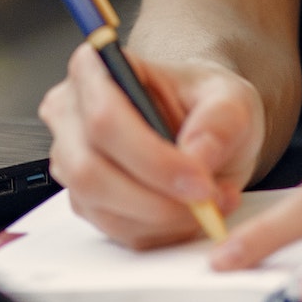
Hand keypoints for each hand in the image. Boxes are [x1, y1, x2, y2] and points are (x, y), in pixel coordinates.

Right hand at [37, 44, 261, 248]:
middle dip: (156, 199)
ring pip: (101, 208)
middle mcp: (70, 115)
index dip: (151, 158)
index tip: (199, 180)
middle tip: (208, 201)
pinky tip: (189, 213)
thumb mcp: (231, 98)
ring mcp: (71, 160)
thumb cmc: (202, 102)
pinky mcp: (84, 199)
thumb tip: (197, 155)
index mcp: (95, 70)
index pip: (105, 118)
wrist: (200, 126)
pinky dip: (160, 231)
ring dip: (162, 218)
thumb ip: (220, 121)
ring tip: (209, 204)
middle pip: (91, 171)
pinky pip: (116, 230)